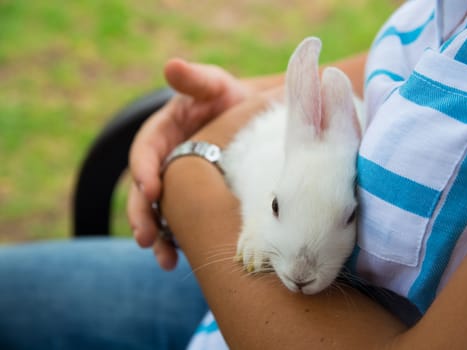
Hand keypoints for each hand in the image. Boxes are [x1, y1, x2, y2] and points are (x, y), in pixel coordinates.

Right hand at [127, 59, 250, 269]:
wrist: (250, 118)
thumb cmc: (229, 98)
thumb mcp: (213, 85)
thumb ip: (194, 80)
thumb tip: (171, 64)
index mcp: (161, 133)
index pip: (145, 153)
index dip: (144, 171)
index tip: (152, 190)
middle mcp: (163, 161)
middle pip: (144, 191)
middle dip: (143, 215)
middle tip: (146, 239)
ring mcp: (175, 183)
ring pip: (160, 213)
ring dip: (158, 238)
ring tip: (165, 261)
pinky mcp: (191, 199)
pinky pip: (181, 221)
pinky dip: (180, 240)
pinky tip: (183, 259)